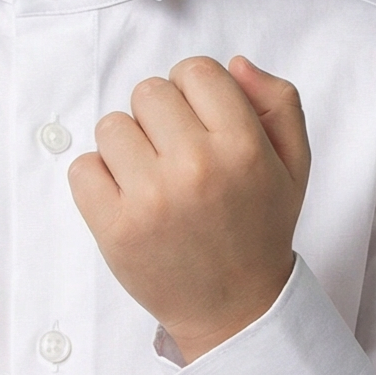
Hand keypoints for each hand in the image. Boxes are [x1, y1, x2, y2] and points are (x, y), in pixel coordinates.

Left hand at [68, 55, 309, 362]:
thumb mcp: (293, 164)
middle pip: (147, 92)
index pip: (195, 70)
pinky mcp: (115, 228)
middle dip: (159, 118)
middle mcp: (197, 166)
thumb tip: (235, 64)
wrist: (235, 311)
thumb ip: (278, 103)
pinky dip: (98, 180)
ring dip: (126, 147)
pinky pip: (82, 168)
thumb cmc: (259, 231)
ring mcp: (152, 198)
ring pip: (111, 126)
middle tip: (175, 156)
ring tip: (152, 180)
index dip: (194, 92)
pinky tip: (128, 200)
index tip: (199, 125)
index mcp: (243, 145)